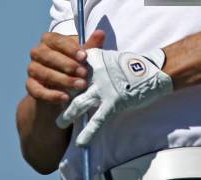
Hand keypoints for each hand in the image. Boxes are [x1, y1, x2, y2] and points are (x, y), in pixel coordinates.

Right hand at [26, 30, 105, 105]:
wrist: (60, 90)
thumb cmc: (74, 67)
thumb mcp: (83, 57)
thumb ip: (91, 45)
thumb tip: (100, 33)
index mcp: (49, 40)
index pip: (57, 40)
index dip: (70, 48)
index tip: (84, 57)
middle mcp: (37, 52)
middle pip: (48, 56)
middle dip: (68, 65)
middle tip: (84, 73)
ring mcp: (32, 69)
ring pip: (44, 73)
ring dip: (63, 80)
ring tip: (80, 86)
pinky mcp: (30, 86)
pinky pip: (37, 90)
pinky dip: (52, 95)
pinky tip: (66, 97)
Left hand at [56, 48, 172, 145]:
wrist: (151, 71)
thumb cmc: (131, 64)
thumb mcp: (108, 57)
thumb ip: (93, 60)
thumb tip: (81, 64)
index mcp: (93, 60)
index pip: (71, 70)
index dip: (61, 78)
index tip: (52, 84)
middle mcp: (94, 73)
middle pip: (70, 86)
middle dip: (59, 96)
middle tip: (49, 103)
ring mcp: (103, 88)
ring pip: (79, 103)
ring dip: (68, 114)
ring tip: (59, 123)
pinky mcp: (113, 102)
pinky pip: (97, 120)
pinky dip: (88, 133)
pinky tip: (81, 142)